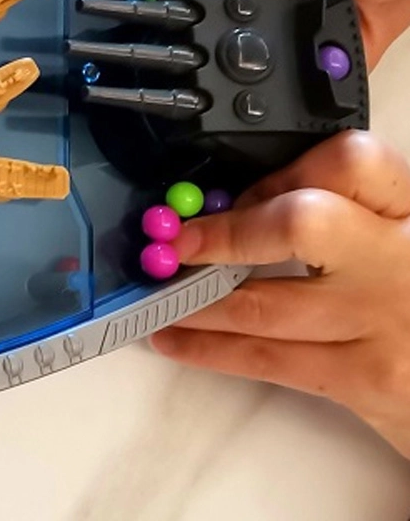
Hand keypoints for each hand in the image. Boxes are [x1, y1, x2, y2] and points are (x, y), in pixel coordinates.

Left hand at [150, 131, 409, 457]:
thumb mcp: (405, 239)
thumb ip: (352, 213)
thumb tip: (245, 202)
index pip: (350, 163)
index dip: (282, 172)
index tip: (239, 191)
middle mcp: (402, 259)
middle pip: (301, 223)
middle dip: (226, 233)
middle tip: (176, 242)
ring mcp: (383, 321)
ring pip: (264, 302)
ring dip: (194, 299)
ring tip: (157, 294)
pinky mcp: (366, 379)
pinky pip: (269, 358)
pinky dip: (208, 349)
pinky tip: (174, 339)